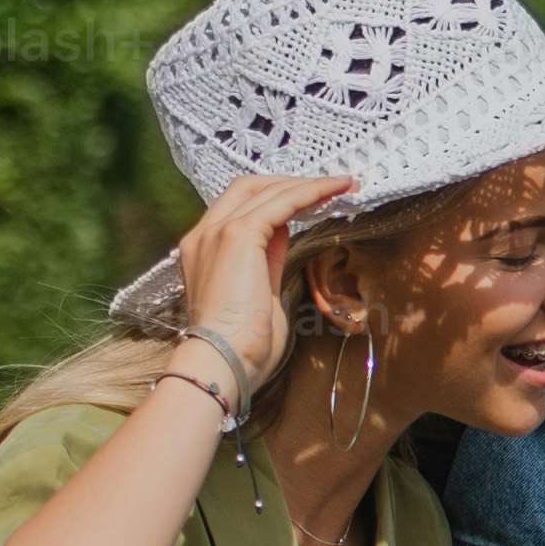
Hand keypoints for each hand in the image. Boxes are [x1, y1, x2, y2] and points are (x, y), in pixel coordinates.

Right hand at [166, 173, 354, 401]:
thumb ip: (268, 259)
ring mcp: (217, 232)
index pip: (239, 206)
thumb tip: (284, 233)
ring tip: (341, 184)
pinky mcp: (238, 235)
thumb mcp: (260, 292)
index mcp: (203, 249)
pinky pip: (280, 202)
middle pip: (248, 187)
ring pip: (265, 189)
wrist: (222, 363)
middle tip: (330, 186)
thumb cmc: (242, 345)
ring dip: (305, 184)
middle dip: (289, 182)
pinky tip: (335, 189)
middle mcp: (204, 234)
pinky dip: (310, 191)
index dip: (277, 196)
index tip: (311, 198)